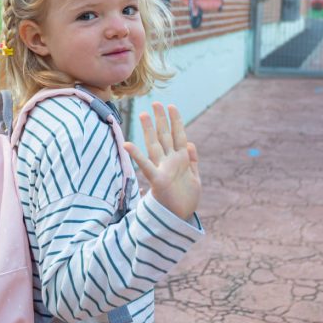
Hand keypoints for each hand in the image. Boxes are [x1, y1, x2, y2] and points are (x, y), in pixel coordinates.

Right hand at [124, 103, 200, 220]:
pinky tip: (127, 144)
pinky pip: (145, 166)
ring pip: (155, 146)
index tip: (172, 106)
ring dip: (149, 131)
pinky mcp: (158, 180)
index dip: (176, 121)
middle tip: (156, 103)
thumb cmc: (186, 199)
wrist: (181, 219)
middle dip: (161, 120)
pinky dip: (136, 156)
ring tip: (144, 115)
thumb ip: (193, 160)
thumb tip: (190, 143)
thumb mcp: (195, 178)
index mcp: (180, 160)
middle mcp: (170, 161)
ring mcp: (163, 169)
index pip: (178, 135)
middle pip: (165, 136)